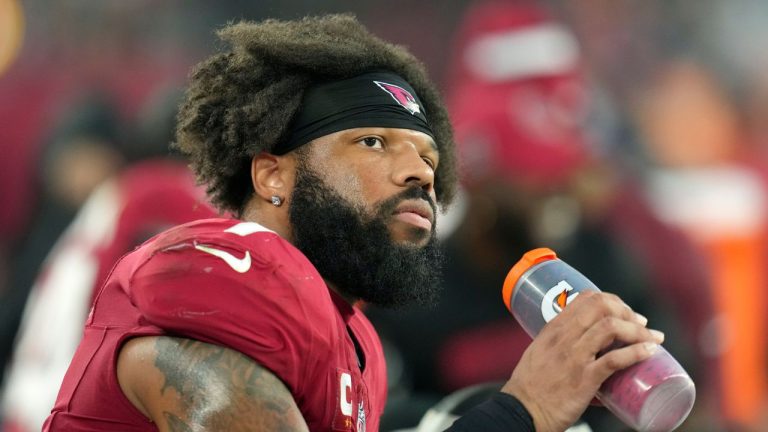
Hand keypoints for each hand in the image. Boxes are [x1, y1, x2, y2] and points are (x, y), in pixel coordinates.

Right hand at [500, 291, 663, 431]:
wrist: (522, 411)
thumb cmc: (531, 385)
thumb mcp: (540, 352)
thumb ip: (560, 344)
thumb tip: (587, 346)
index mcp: (553, 328)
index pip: (585, 298)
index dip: (612, 300)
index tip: (625, 312)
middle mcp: (564, 337)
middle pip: (602, 306)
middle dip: (628, 311)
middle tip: (641, 323)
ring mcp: (574, 356)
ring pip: (611, 327)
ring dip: (638, 330)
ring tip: (653, 338)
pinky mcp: (584, 378)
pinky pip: (614, 359)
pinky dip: (636, 352)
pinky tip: (649, 352)